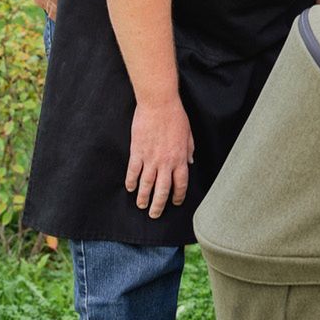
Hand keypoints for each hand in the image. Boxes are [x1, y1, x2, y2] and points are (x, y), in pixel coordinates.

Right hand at [125, 98, 194, 218]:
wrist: (159, 104)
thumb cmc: (176, 116)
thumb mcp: (188, 134)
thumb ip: (189, 150)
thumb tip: (189, 163)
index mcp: (180, 158)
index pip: (181, 183)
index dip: (178, 196)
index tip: (175, 203)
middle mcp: (166, 162)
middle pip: (163, 189)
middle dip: (159, 204)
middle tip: (154, 214)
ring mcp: (150, 158)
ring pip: (146, 184)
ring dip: (143, 197)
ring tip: (141, 206)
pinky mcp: (137, 152)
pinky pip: (133, 171)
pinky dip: (131, 182)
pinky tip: (130, 188)